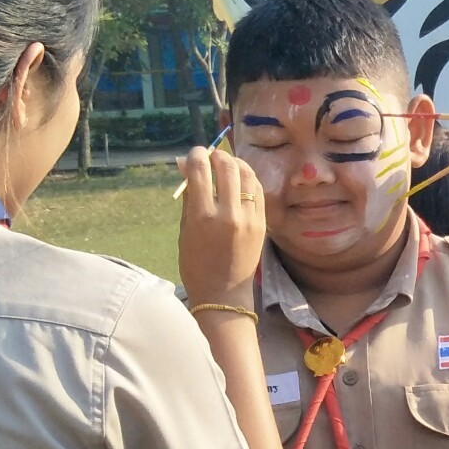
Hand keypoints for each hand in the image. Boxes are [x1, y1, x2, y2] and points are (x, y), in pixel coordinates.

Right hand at [178, 146, 267, 303]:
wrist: (224, 294)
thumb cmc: (196, 264)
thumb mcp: (185, 230)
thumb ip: (189, 196)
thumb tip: (185, 164)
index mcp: (203, 218)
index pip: (201, 171)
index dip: (197, 155)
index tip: (195, 153)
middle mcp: (229, 215)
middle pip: (227, 168)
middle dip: (218, 155)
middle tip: (212, 156)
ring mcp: (249, 219)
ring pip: (247, 175)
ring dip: (236, 163)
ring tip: (227, 164)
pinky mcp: (263, 223)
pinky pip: (258, 190)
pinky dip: (249, 179)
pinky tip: (241, 179)